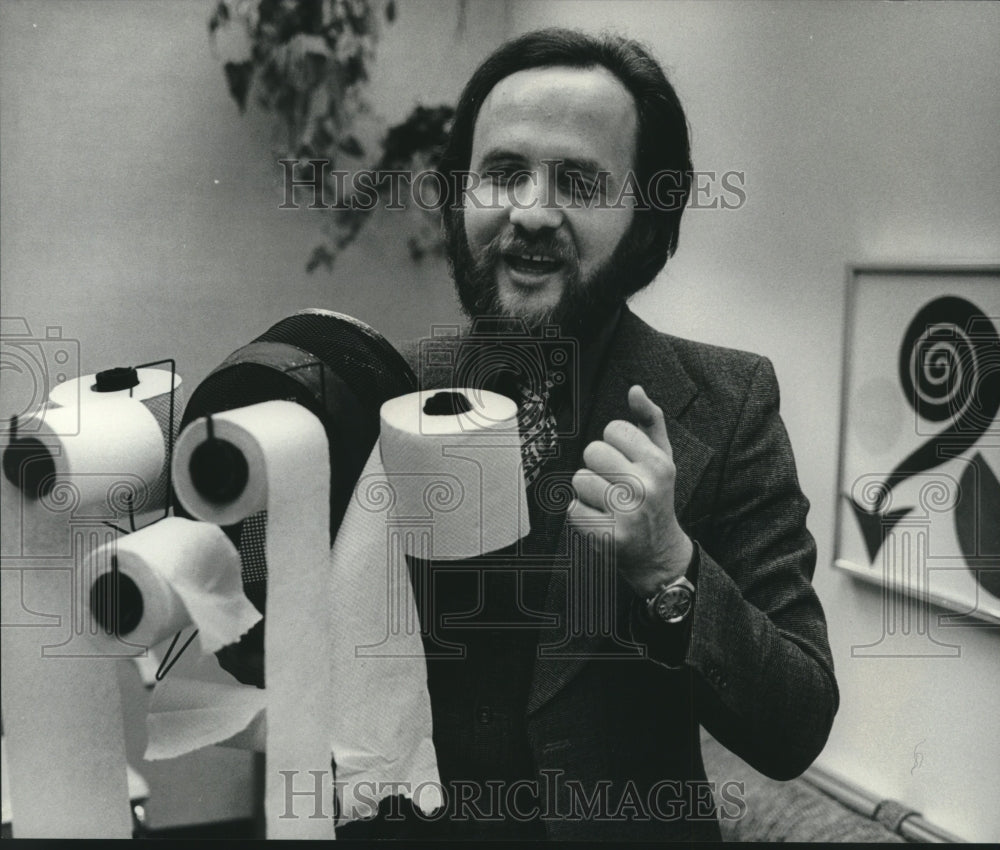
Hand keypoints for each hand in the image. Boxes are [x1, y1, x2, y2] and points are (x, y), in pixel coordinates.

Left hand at [568, 384, 692, 595]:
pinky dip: (581, 513)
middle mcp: (644, 487)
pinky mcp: (607, 535)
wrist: (659, 553)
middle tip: (616, 484)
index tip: (627, 462)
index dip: (614, 444)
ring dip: (588, 491)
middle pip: (592, 451)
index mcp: (658, 464)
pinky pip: (571, 508)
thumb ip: (650, 420)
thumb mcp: (662, 457)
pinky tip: (602, 519)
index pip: (613, 429)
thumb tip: (635, 389)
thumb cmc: (656, 497)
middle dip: (599, 466)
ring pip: (579, 479)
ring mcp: (626, 513)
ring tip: (609, 503)